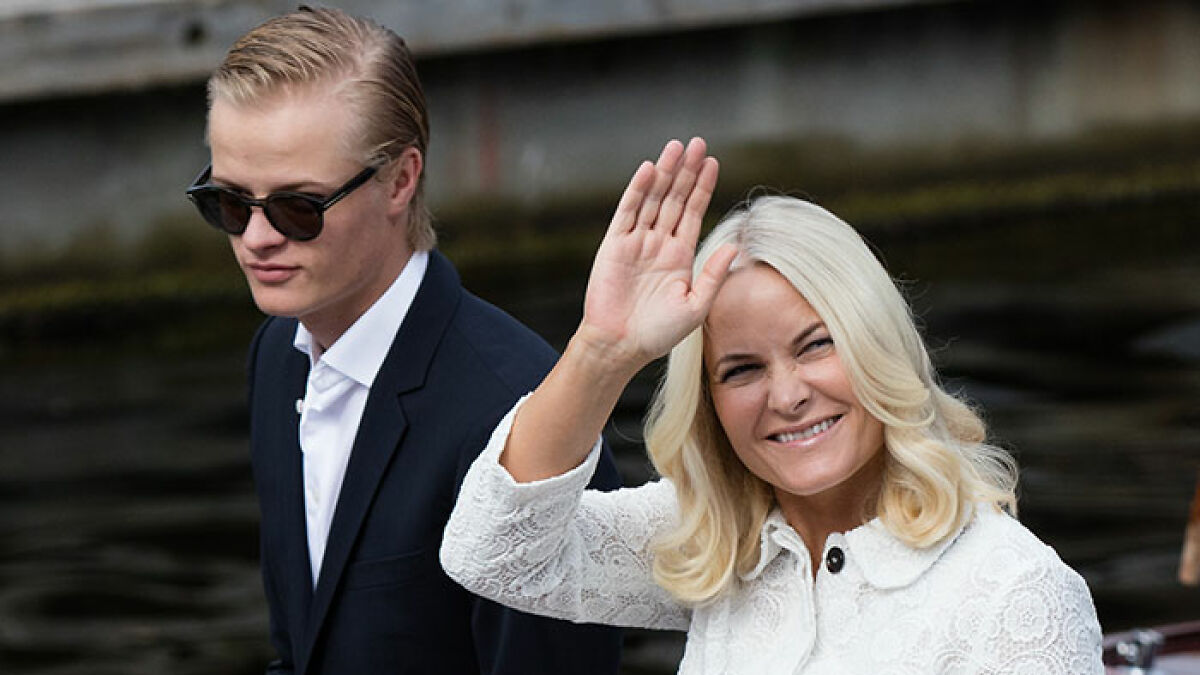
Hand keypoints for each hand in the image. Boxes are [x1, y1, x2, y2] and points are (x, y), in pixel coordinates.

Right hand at [577, 137, 737, 372]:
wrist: (619, 346)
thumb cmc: (658, 334)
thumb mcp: (695, 306)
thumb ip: (713, 275)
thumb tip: (734, 247)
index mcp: (680, 256)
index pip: (693, 212)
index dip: (703, 187)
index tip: (713, 162)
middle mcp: (659, 243)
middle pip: (675, 198)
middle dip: (686, 171)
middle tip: (697, 143)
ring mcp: (636, 242)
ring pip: (653, 198)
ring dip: (665, 173)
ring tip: (677, 147)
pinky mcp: (615, 245)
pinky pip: (628, 211)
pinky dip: (638, 190)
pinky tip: (649, 169)